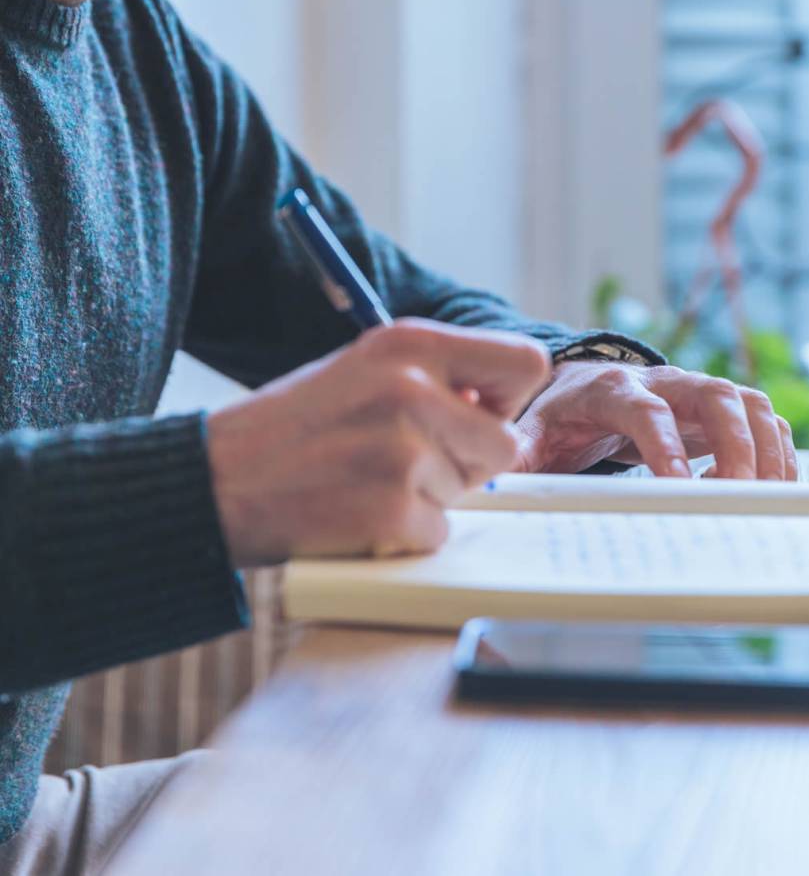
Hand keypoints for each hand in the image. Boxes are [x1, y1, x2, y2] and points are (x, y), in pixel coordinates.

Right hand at [206, 318, 549, 565]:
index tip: (478, 415)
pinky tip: (355, 513)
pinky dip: (403, 536)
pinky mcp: (391, 509)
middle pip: (506, 442)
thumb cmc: (291, 428)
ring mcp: (403, 450)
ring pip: (470, 492)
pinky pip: (437, 534)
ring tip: (366, 482)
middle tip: (405, 462)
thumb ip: (434, 379)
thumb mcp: (364, 371)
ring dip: (429, 499)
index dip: (509, 400)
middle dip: (468, 461)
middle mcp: (412, 388)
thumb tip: (499, 408)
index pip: (524, 362)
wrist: (214, 481)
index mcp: (409, 342)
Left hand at [514, 358, 796, 479]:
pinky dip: (778, 450)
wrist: (582, 385)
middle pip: (712, 395)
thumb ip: (517, 452)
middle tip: (738, 496)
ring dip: (764, 447)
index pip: (645, 410)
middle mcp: (661, 380)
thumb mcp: (533, 431)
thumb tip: (491, 472)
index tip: (680, 490)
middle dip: (733, 444)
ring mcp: (694, 390)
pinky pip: (762, 418)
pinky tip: (777, 489)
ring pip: (746, 401)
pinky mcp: (718, 406)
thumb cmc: (561, 414)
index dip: (665, 446)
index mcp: (611, 387)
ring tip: (768, 497)